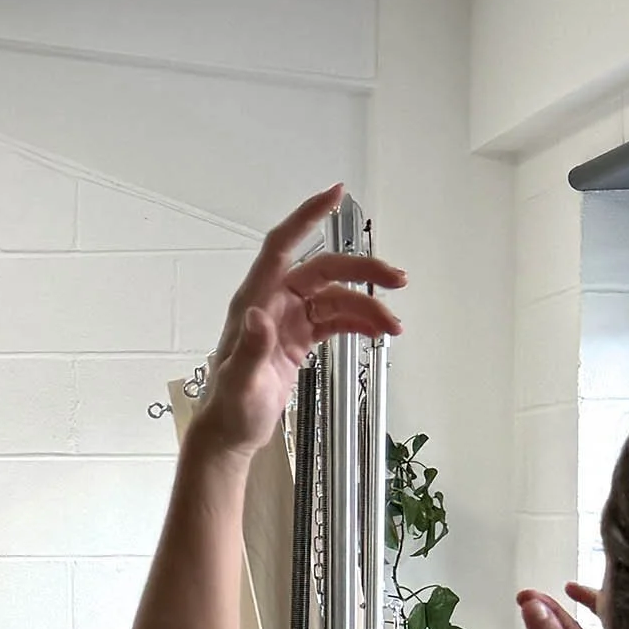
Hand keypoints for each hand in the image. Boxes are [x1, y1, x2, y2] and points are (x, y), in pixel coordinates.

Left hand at [191, 186, 406, 461]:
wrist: (231, 434)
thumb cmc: (230, 409)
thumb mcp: (241, 383)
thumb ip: (250, 350)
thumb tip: (258, 316)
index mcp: (257, 300)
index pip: (282, 245)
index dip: (307, 217)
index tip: (336, 194)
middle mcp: (274, 302)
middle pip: (324, 270)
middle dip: (362, 272)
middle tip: (398, 280)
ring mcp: (290, 319)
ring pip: (336, 297)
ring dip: (367, 307)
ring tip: (393, 327)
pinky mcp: (300, 338)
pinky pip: (335, 319)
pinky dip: (358, 322)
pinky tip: (377, 333)